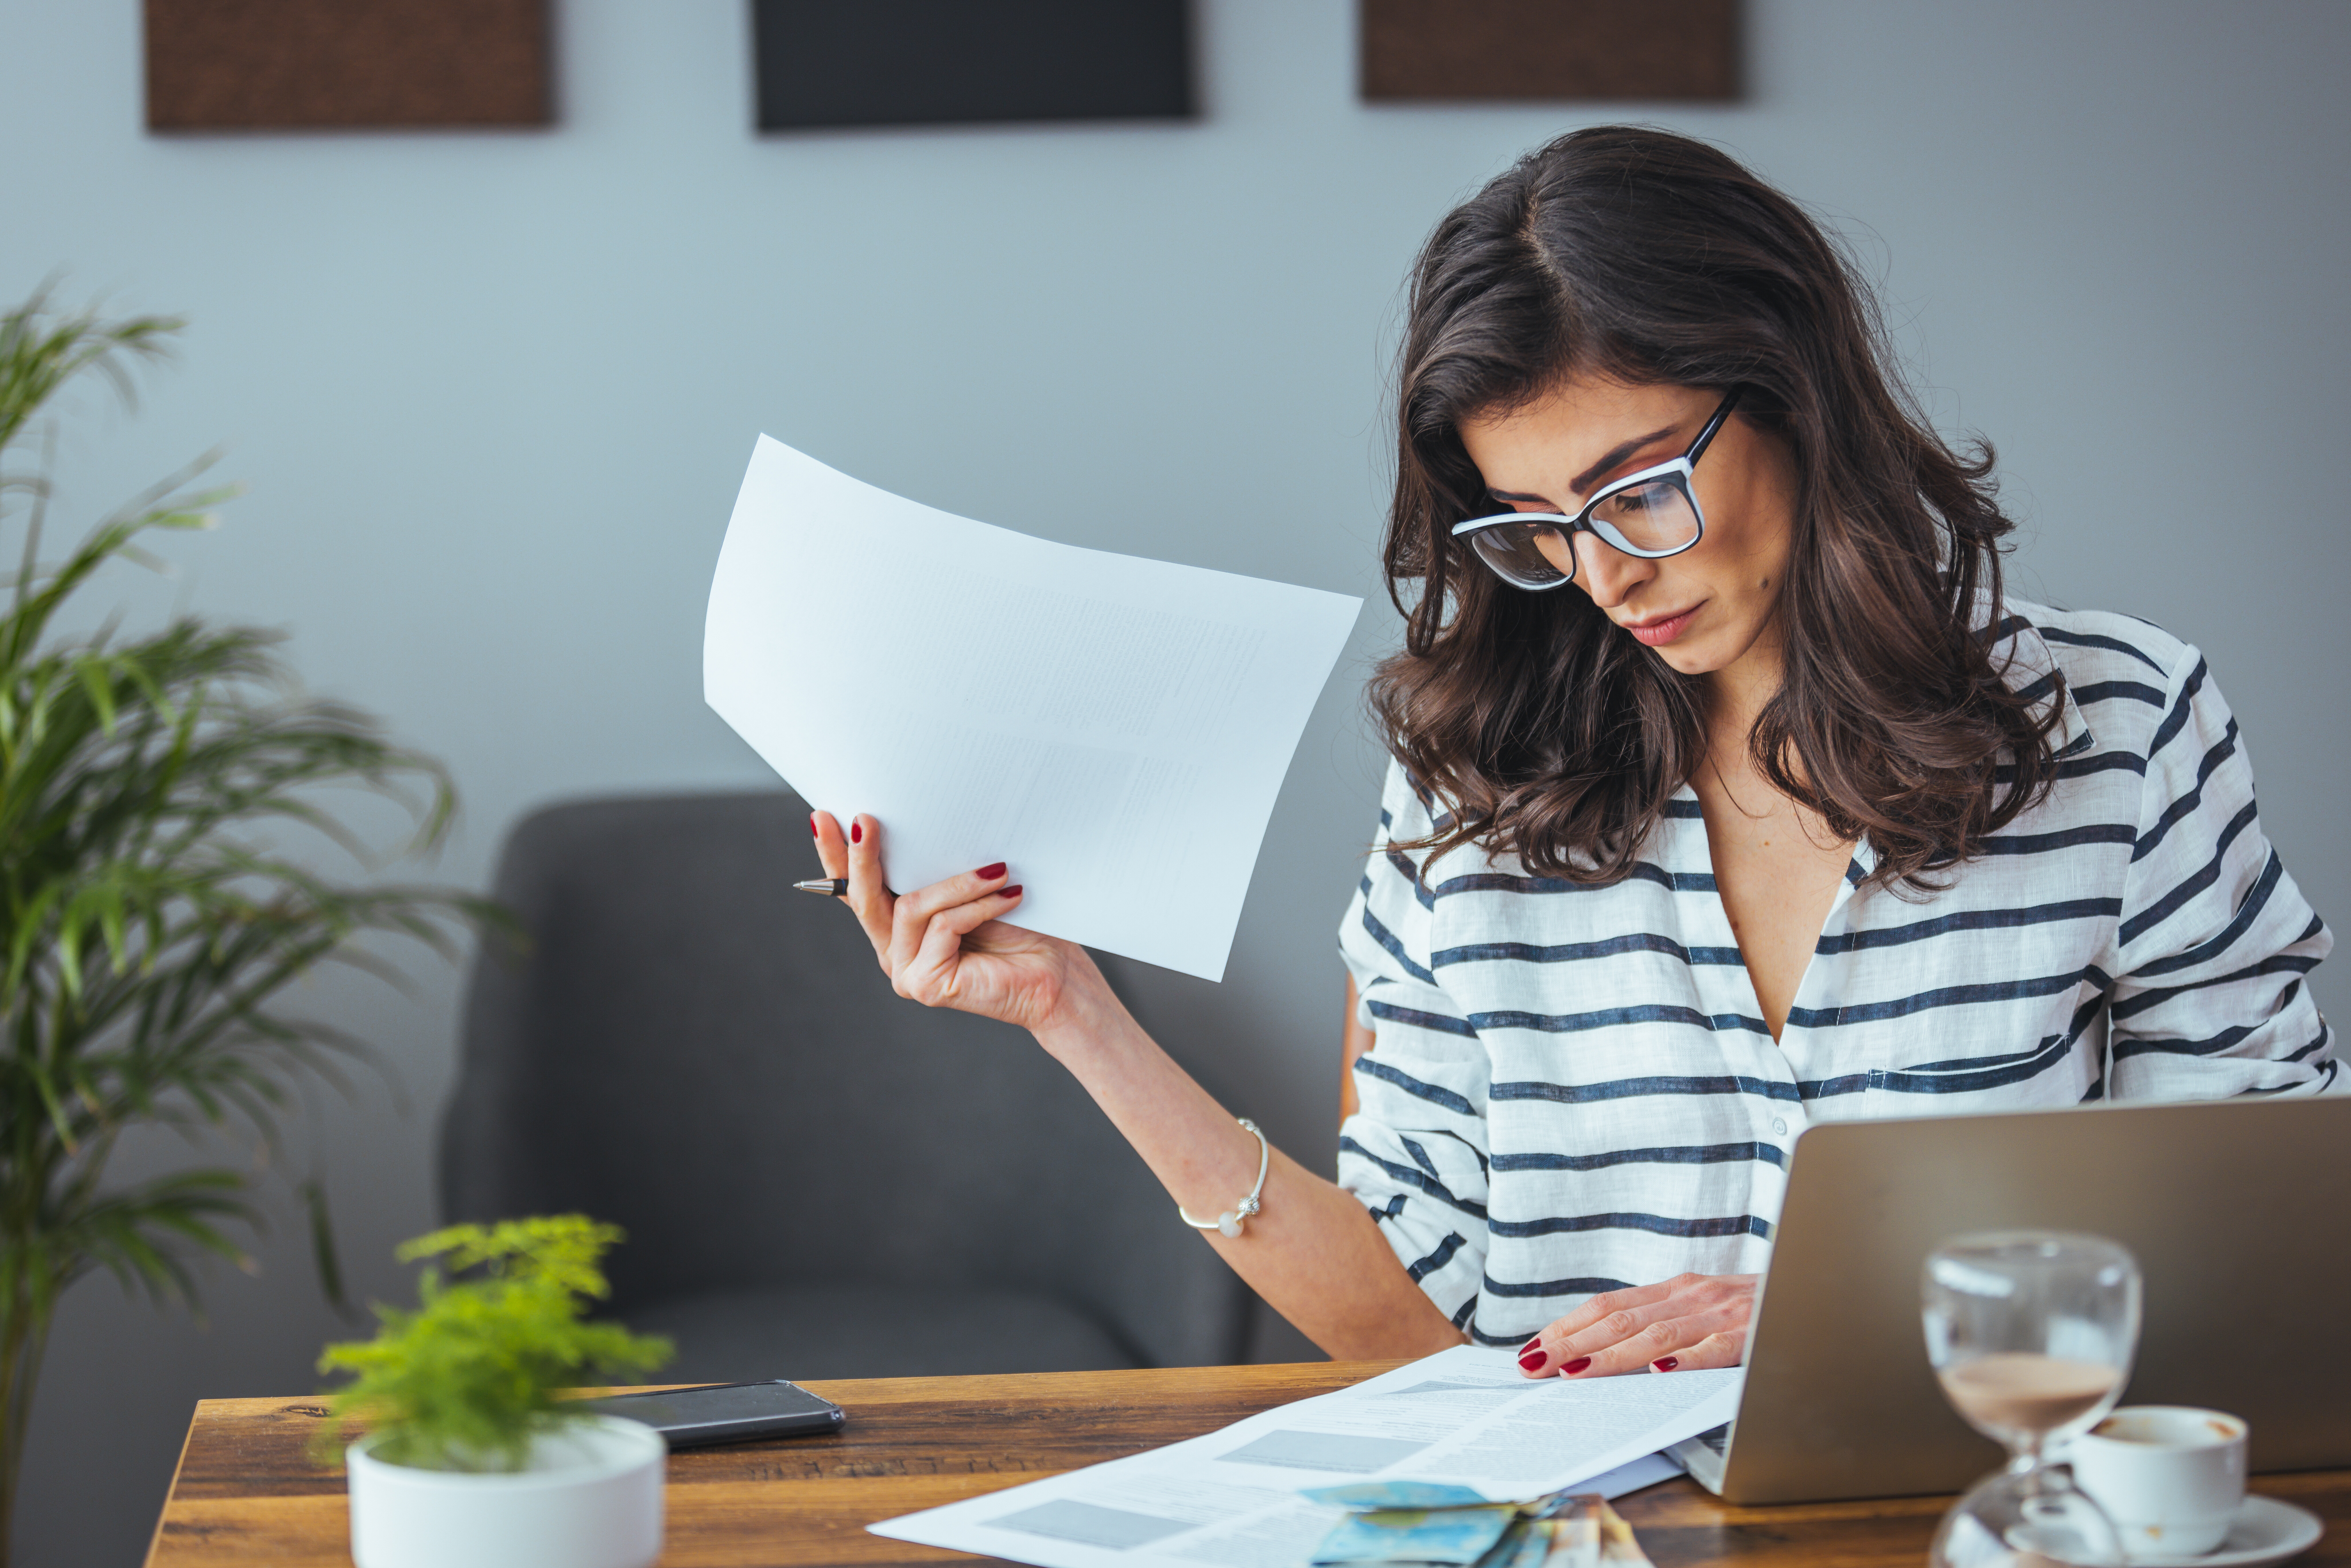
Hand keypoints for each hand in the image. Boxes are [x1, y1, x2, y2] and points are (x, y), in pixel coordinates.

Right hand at [811, 810, 1092, 1034]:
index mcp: (897, 927)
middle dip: (862, 855)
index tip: (822, 815)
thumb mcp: (971, 887)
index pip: (855, 889)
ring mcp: (906, 971)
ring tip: (1000, 869)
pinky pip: (942, 926)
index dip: (834, 855)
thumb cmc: (1021, 928)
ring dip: (957, 883)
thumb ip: (936, 868)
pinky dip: (977, 905)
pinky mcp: (926, 984)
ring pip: (910, 907)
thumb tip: (919, 819)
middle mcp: (893, 951)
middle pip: (863, 898)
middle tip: (866, 818)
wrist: (1057, 977)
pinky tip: (1010, 894)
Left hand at [1514, 1273, 1756, 1377]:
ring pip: (1656, 1335)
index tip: (1531, 1348)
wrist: (1821, 1286)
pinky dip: (1688, 1359)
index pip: (1609, 1305)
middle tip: (1532, 1366)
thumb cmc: (1758, 1308)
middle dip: (1571, 1344)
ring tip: (1573, 1372)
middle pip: (1619, 1319)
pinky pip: (1716, 1348)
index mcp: (1678, 1290)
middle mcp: (1693, 1295)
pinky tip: (1661, 1372)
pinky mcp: (1753, 1331)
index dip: (1567, 1326)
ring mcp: (1722, 1312)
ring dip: (1610, 1355)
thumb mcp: (1706, 1310)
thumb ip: (1666, 1325)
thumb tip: (1609, 1352)